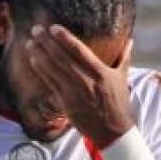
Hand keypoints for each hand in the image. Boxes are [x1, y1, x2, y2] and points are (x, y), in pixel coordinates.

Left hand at [25, 24, 134, 148]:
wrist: (112, 132)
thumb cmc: (118, 104)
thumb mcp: (122, 79)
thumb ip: (124, 58)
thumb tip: (130, 41)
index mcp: (100, 73)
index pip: (79, 51)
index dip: (65, 38)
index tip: (53, 27)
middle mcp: (85, 82)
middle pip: (61, 58)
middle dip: (47, 43)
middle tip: (35, 30)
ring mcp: (74, 94)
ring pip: (53, 71)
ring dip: (40, 55)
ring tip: (30, 43)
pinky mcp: (66, 104)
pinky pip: (50, 84)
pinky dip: (41, 71)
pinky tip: (34, 61)